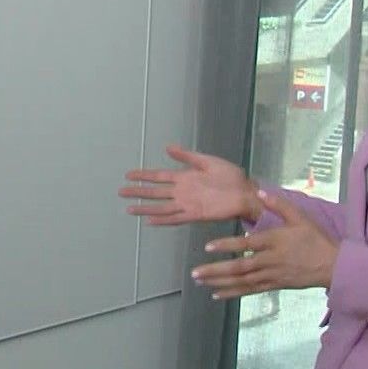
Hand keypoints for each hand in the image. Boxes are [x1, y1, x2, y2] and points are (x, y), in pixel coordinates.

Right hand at [120, 144, 264, 225]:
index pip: (159, 176)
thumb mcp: (208, 161)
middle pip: (155, 192)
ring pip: (161, 207)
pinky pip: (176, 218)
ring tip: (129, 209)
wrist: (246, 193)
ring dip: (145, 208)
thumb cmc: (231, 177)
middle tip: (121, 191)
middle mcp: (182, 192)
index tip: (128, 175)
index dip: (144, 176)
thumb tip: (168, 147)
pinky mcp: (196, 214)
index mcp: (185, 177)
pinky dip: (163, 220)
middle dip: (138, 192)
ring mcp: (187, 204)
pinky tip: (150, 220)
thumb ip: (187, 157)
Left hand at [193, 190, 338, 299]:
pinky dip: (232, 293)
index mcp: (275, 241)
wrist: (334, 266)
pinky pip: (250, 290)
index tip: (208, 246)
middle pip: (240, 267)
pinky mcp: (273, 285)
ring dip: (219, 282)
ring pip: (242, 281)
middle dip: (216, 270)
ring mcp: (271, 275)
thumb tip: (260, 191)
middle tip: (194, 272)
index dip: (227, 245)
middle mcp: (270, 260)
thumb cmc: (316, 239)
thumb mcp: (301, 217)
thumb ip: (279, 205)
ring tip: (199, 281)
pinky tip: (216, 294)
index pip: (247, 244)